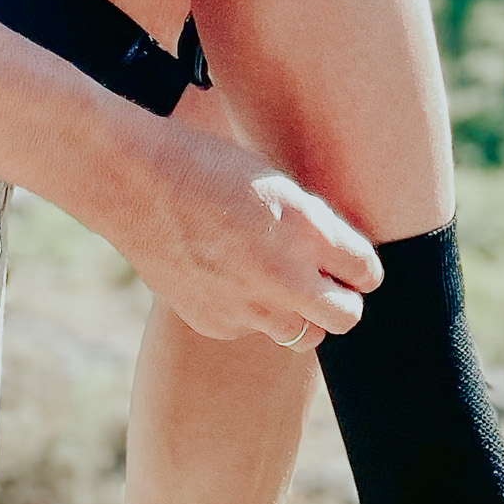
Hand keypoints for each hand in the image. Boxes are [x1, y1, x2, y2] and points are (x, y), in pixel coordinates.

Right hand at [104, 123, 382, 349]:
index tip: (349, 262)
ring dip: (299, 312)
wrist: (136, 184)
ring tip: (272, 278)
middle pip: (348, 317)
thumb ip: (315, 226)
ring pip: (303, 335)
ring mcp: (249, 307)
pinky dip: (249, 311)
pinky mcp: (216, 323)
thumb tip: (344, 262)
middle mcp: (283, 275)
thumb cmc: (209, 168)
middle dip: (343, 300)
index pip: (367, 272)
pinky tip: (224, 275)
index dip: (362, 266)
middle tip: (324, 281)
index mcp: (305, 229)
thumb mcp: (275, 183)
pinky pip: (252, 329)